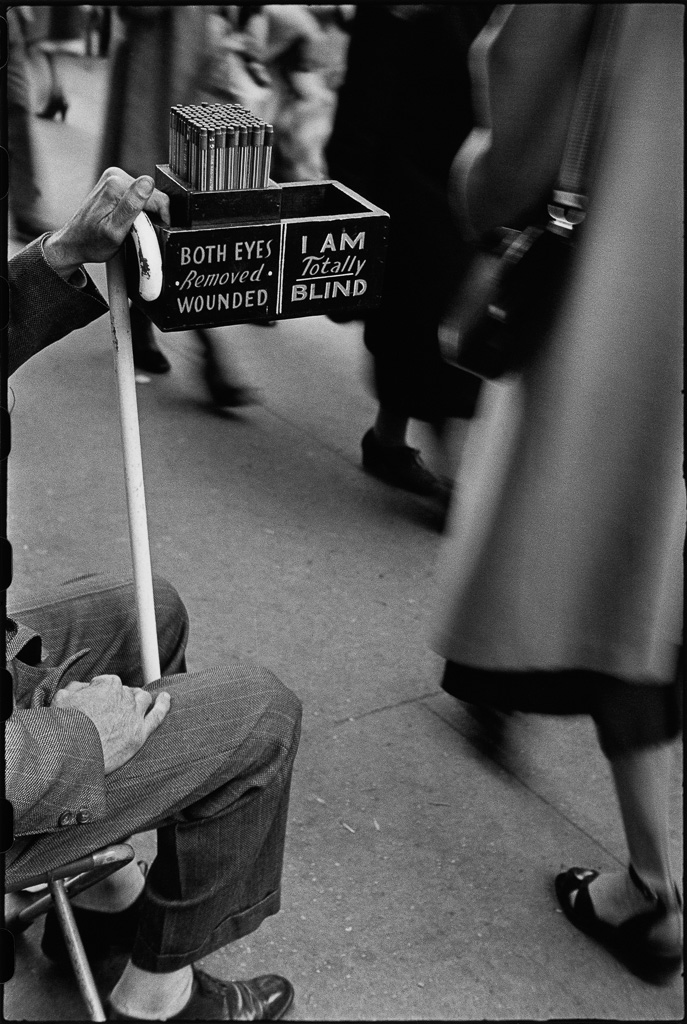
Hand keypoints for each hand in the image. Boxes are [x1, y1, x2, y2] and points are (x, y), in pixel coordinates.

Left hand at [43, 168, 170, 280]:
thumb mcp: (115, 231)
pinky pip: (137, 196)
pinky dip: (137, 210)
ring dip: (145, 214)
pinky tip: (127, 220)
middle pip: (152, 195)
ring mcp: (114, 178)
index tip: (153, 233)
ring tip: (131, 227)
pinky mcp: (115, 183)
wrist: (75, 242)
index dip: (161, 218)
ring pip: (146, 196)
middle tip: (138, 232)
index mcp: (117, 184)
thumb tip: (147, 183)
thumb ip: (132, 206)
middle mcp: (115, 176)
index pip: (157, 197)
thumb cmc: (92, 242)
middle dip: (151, 215)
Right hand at [53, 675, 170, 773]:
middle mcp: (125, 696)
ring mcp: (135, 714)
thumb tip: (82, 687)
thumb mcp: (62, 699)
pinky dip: (163, 705)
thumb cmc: (65, 726)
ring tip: (134, 704)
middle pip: (126, 691)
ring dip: (139, 699)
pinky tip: (165, 698)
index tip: (95, 699)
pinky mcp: (140, 733)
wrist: (74, 753)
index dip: (101, 691)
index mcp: (108, 685)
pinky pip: (158, 715)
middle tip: (108, 710)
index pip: (108, 682)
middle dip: (119, 697)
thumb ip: (75, 688)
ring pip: (143, 699)